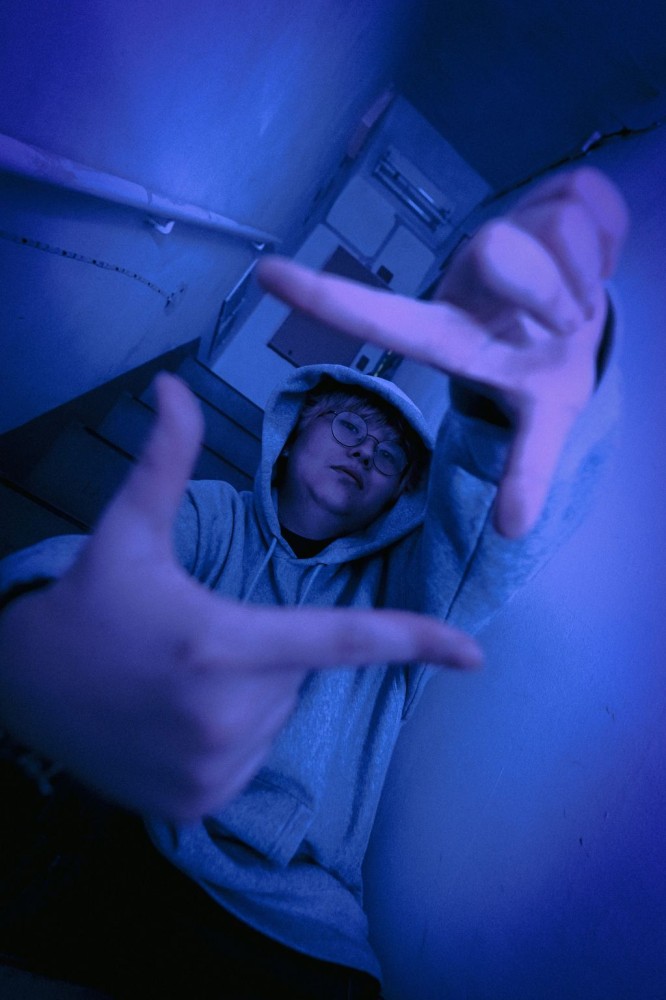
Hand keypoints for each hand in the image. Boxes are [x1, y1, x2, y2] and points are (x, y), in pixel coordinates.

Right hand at [0, 375, 480, 819]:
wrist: (22, 686)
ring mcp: (213, 768)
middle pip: (298, 676)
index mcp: (222, 643)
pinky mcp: (197, 804)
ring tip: (182, 680)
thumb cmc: (89, 603)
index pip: (340, 641)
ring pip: (275, 718)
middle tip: (200, 640)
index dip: (412, 642)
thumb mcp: (127, 531)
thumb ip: (165, 460)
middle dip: (268, 654)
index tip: (473, 653)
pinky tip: (176, 719)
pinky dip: (230, 737)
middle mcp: (226, 715)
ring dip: (250, 697)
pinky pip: (250, 760)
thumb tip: (173, 384)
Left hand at [257, 167, 628, 536]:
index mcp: (451, 331)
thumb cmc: (543, 372)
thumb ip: (525, 472)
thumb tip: (513, 529)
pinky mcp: (547, 197)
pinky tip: (595, 262)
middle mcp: (468, 275)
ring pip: (556, 225)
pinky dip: (609, 236)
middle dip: (548, 291)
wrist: (588, 324)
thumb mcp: (541, 424)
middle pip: (498, 251)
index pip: (381, 316)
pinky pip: (589, 197)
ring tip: (580, 299)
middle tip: (567, 324)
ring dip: (586, 272)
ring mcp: (507, 228)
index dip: (326, 298)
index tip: (264, 274)